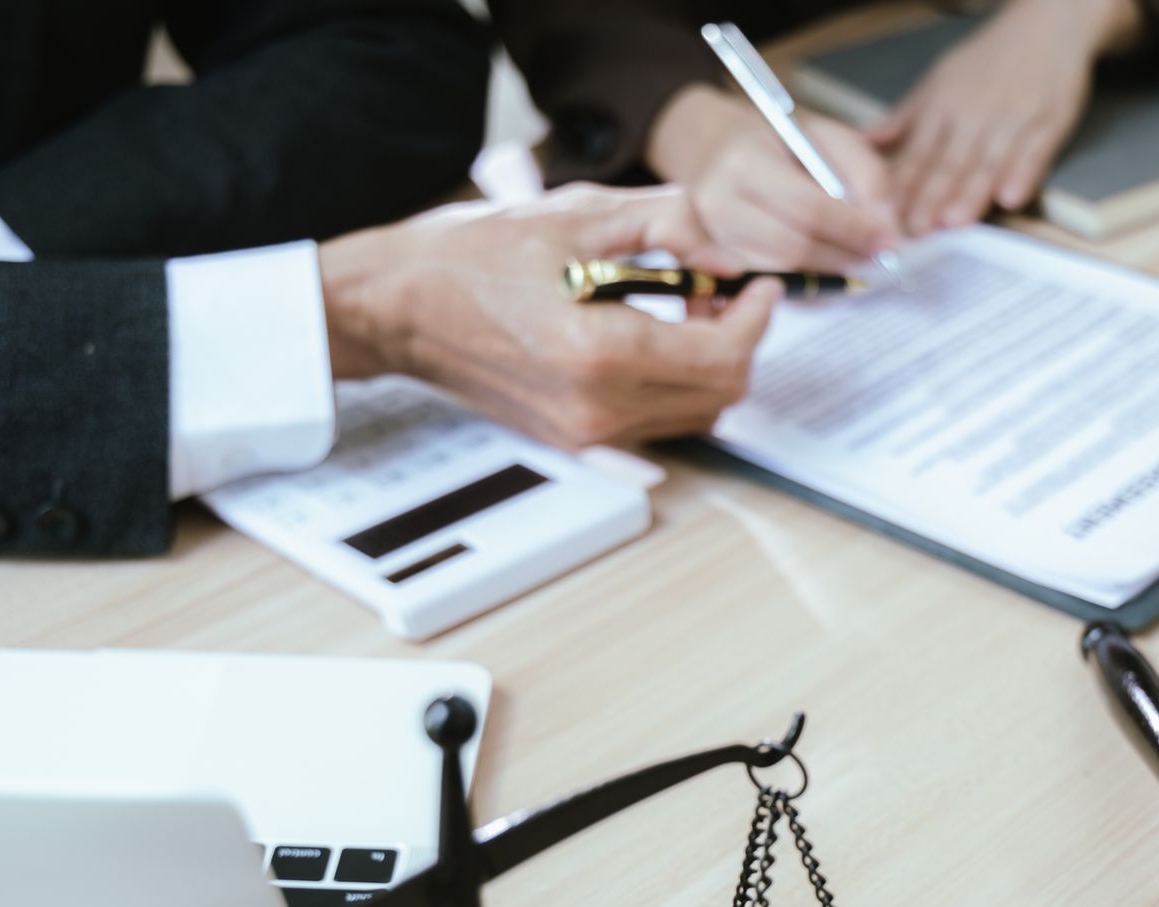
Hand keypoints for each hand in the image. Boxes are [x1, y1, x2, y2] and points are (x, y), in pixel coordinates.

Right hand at [318, 184, 782, 447]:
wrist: (400, 305)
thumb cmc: (472, 256)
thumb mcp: (581, 213)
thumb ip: (673, 223)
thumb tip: (730, 249)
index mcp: (600, 352)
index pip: (722, 357)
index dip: (756, 319)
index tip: (758, 286)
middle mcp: (596, 407)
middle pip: (719, 395)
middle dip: (739, 341)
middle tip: (725, 294)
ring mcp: (584, 433)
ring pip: (693, 416)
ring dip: (711, 367)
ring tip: (690, 312)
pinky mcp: (573, 441)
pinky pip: (655, 426)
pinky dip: (676, 389)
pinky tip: (657, 344)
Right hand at [648, 83, 898, 271]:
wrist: (714, 148)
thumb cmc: (777, 141)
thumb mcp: (827, 136)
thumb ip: (865, 173)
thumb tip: (887, 226)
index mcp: (745, 161)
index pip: (808, 209)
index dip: (854, 230)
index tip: (887, 240)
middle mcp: (720, 204)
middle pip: (795, 249)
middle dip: (844, 257)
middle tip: (876, 254)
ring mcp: (714, 238)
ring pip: (784, 273)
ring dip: (828, 272)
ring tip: (853, 253)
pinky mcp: (718, 263)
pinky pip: (773, 283)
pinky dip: (808, 279)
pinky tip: (826, 262)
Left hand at [870, 0, 1141, 234]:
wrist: (1046, 25)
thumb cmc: (991, 58)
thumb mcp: (939, 81)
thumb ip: (906, 118)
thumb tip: (866, 142)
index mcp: (943, 107)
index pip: (917, 154)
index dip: (902, 187)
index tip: (886, 216)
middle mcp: (973, 115)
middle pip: (948, 163)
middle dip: (930, 199)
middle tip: (917, 230)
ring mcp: (1011, 120)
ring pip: (987, 163)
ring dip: (970, 194)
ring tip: (954, 222)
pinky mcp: (1048, 123)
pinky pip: (1034, 153)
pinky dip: (1022, 175)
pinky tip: (1010, 197)